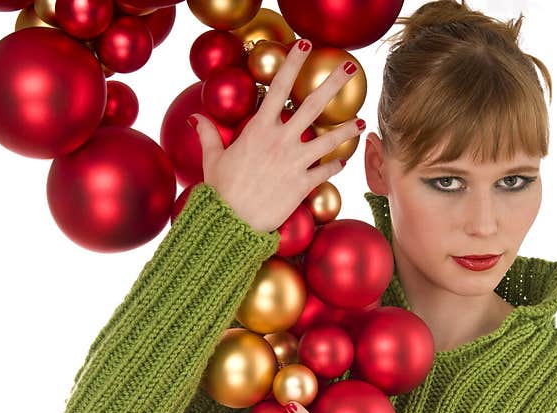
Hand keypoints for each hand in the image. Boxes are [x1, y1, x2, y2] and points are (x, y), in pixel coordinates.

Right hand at [187, 39, 364, 233]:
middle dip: (332, 83)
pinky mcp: (303, 184)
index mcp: (259, 129)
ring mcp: (295, 162)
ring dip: (346, 129)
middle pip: (312, 105)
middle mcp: (281, 140)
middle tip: (350, 69)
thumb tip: (194, 118)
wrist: (232, 222)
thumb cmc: (220, 190)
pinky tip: (343, 162)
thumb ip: (207, 135)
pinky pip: (325, 171)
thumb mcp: (211, 159)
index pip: (278, 88)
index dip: (293, 64)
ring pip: (328, 140)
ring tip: (362, 121)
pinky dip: (335, 166)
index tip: (304, 46)